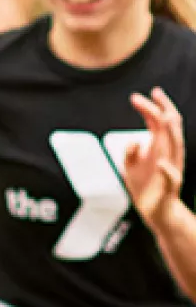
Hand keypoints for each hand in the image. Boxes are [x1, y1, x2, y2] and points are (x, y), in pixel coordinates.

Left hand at [126, 87, 184, 229]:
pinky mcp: (170, 186)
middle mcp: (168, 153)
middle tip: (153, 93)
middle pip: (170, 126)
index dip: (148, 108)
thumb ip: (130, 152)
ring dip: (172, 133)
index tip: (135, 98)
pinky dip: (167, 170)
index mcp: (159, 147)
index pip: (158, 121)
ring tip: (166, 118)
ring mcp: (171, 168)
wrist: (156, 212)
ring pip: (177, 147)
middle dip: (163, 109)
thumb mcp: (131, 167)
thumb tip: (133, 140)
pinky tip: (161, 164)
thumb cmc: (145, 186)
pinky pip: (172, 177)